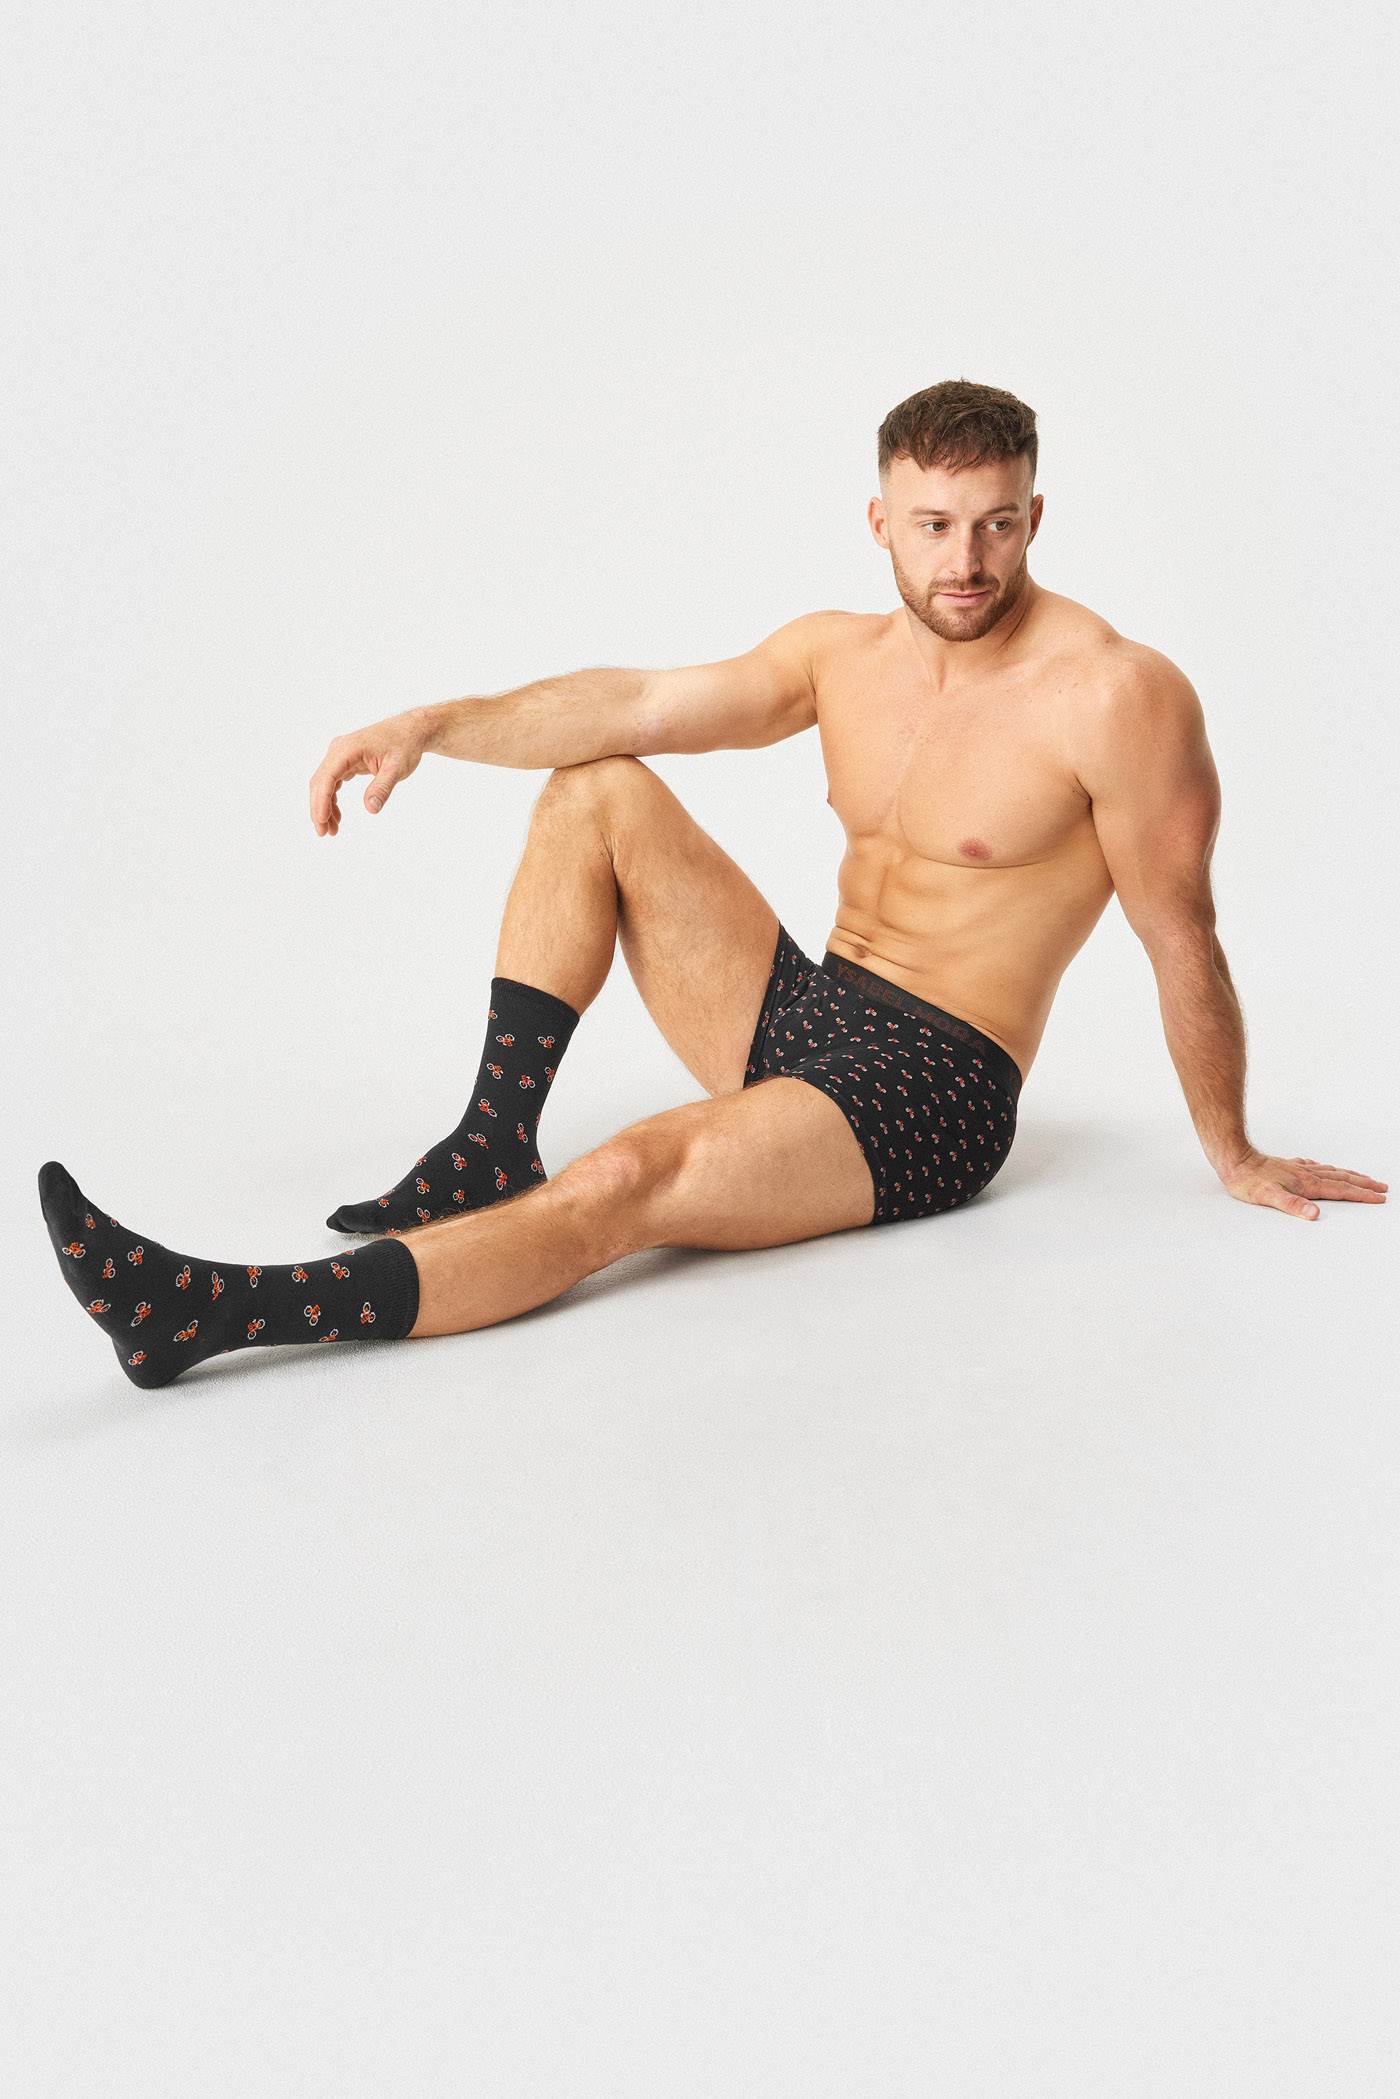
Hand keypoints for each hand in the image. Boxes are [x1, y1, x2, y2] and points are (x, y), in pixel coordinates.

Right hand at [309, 708, 431, 835]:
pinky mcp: (346, 761)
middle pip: (320, 782)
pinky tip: (337, 815)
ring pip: (324, 784)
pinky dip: (332, 799)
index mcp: (346, 750)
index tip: (321, 822)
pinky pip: (333, 781)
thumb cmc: (405, 745)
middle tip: (323, 833)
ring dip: (324, 806)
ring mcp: (340, 755)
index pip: (326, 778)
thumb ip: (382, 788)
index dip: (321, 801)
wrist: (411, 730)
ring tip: (331, 830)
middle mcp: (338, 750)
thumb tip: (371, 809)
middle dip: (319, 809)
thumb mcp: (396, 769)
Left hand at [1217, 1147, 1388, 1220]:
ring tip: (1364, 1178)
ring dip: (1351, 1175)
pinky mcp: (1289, 1166)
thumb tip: (1314, 1214)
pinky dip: (1328, 1169)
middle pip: (1342, 1179)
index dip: (1361, 1195)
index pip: (1340, 1190)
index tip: (1380, 1198)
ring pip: (1332, 1172)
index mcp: (1306, 1184)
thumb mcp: (1269, 1197)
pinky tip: (1326, 1168)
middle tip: (1382, 1188)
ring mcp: (1299, 1169)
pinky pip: (1316, 1167)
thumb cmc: (1248, 1181)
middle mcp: (1306, 1174)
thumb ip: (1292, 1205)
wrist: (1235, 1160)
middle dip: (1364, 1185)